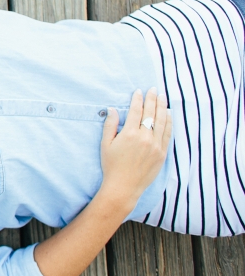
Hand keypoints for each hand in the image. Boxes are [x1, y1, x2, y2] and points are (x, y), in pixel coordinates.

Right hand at [98, 88, 171, 211]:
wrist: (124, 187)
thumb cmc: (111, 165)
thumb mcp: (106, 144)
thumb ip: (110, 125)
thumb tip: (113, 109)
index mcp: (129, 134)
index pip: (136, 111)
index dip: (138, 99)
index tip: (139, 91)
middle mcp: (145, 137)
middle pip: (151, 113)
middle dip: (152, 99)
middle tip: (154, 89)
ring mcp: (156, 145)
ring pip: (162, 121)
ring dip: (163, 107)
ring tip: (162, 97)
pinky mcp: (162, 153)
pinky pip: (168, 133)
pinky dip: (169, 122)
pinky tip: (168, 114)